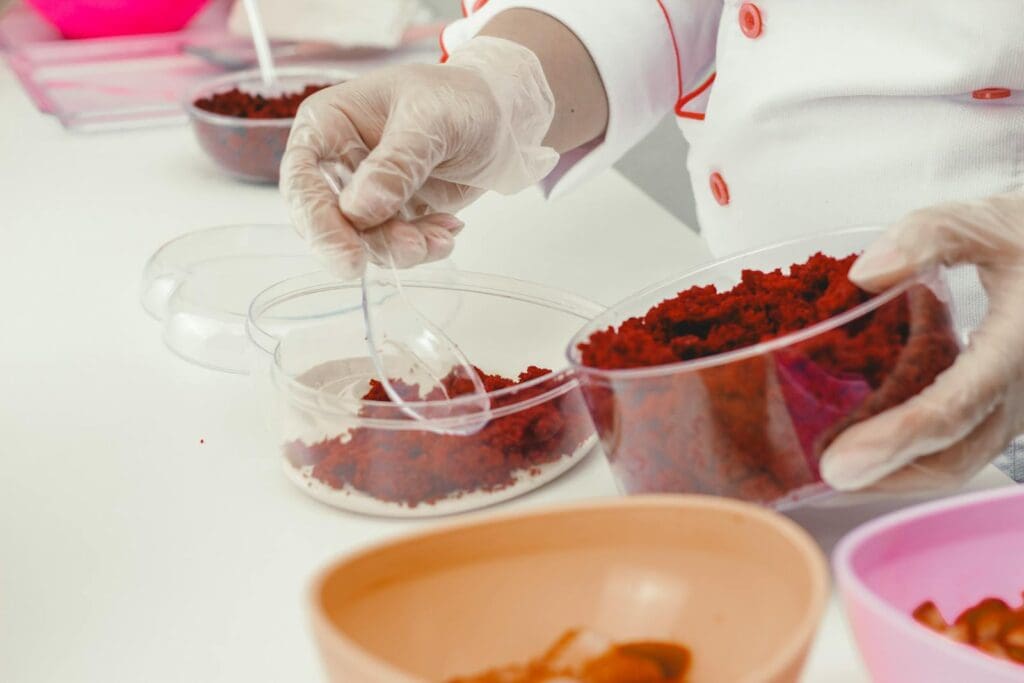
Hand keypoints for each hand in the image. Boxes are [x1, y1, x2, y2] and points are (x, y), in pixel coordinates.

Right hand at [280, 37, 557, 277]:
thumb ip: (396, 163)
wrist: (500, 117)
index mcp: (328, 125)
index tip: (348, 255)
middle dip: (366, 244)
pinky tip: (449, 230)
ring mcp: (364, 195)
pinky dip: (423, 248)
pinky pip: (395, 248)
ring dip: (402, 248)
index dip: (316, 221)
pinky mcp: (393, 218)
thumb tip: (358, 209)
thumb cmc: (458, 99)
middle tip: (407, 251)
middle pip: (324, 220)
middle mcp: (337, 163)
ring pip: (363, 241)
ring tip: (442, 236)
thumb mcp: (431, 119)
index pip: (301, 178)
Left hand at [820, 191, 1023, 492]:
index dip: (894, 440)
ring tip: (829, 477)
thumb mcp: (985, 218)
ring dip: (896, 476)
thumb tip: (863, 276)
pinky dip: (912, 460)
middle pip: (954, 456)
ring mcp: (1019, 404)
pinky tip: (866, 451)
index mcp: (1019, 342)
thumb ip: (928, 236)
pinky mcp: (1006, 408)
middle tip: (818, 479)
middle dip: (884, 475)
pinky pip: (963, 449)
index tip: (838, 463)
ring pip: (960, 462)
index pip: (953, 406)